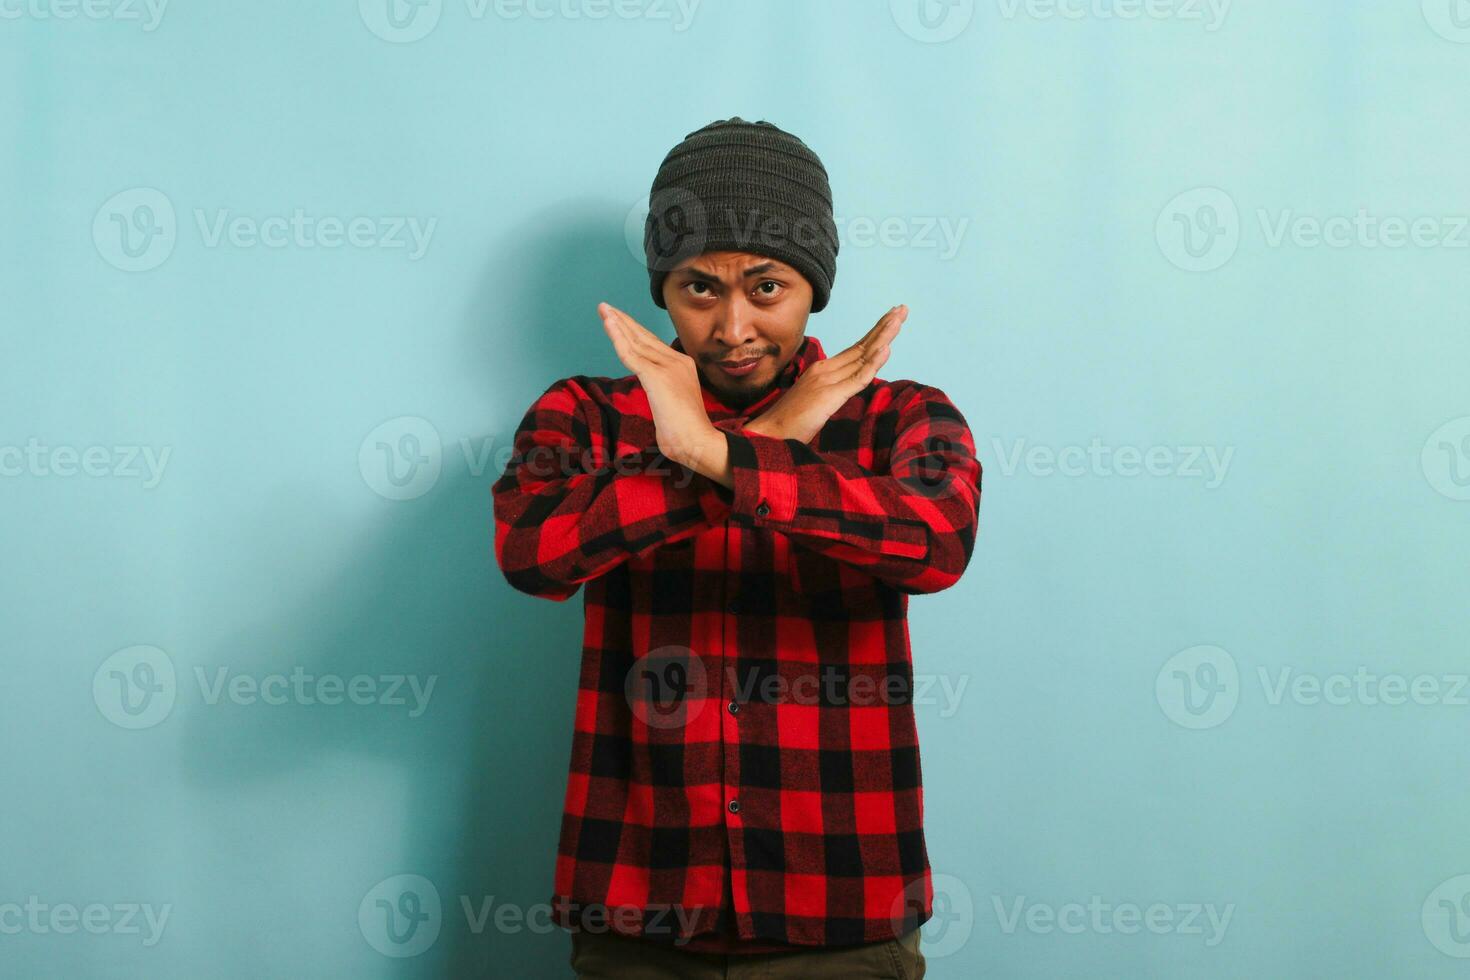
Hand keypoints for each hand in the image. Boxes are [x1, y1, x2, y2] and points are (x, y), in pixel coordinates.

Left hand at [598, 302, 716, 469]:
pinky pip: (631, 355)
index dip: (633, 330)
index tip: (617, 319)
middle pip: (643, 336)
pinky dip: (618, 338)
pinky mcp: (657, 377)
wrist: (697, 442)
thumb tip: (652, 392)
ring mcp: (668, 367)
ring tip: (603, 310)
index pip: (652, 343)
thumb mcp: (671, 404)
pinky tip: (608, 325)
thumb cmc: (685, 432)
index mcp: (682, 365)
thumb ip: (661, 391)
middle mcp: (677, 360)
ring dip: (617, 324)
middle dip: (623, 321)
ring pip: (636, 341)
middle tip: (605, 307)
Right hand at [755, 304, 906, 442]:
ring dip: (883, 336)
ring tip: (898, 318)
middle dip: (884, 327)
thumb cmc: (790, 421)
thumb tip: (846, 388)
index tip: (891, 319)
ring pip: (862, 356)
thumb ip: (831, 391)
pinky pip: (857, 378)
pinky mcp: (830, 396)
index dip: (874, 334)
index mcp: (823, 370)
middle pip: (861, 346)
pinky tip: (887, 349)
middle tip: (901, 309)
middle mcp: (826, 370)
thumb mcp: (816, 401)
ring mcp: (828, 381)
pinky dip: (873, 363)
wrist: (768, 432)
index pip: (855, 349)